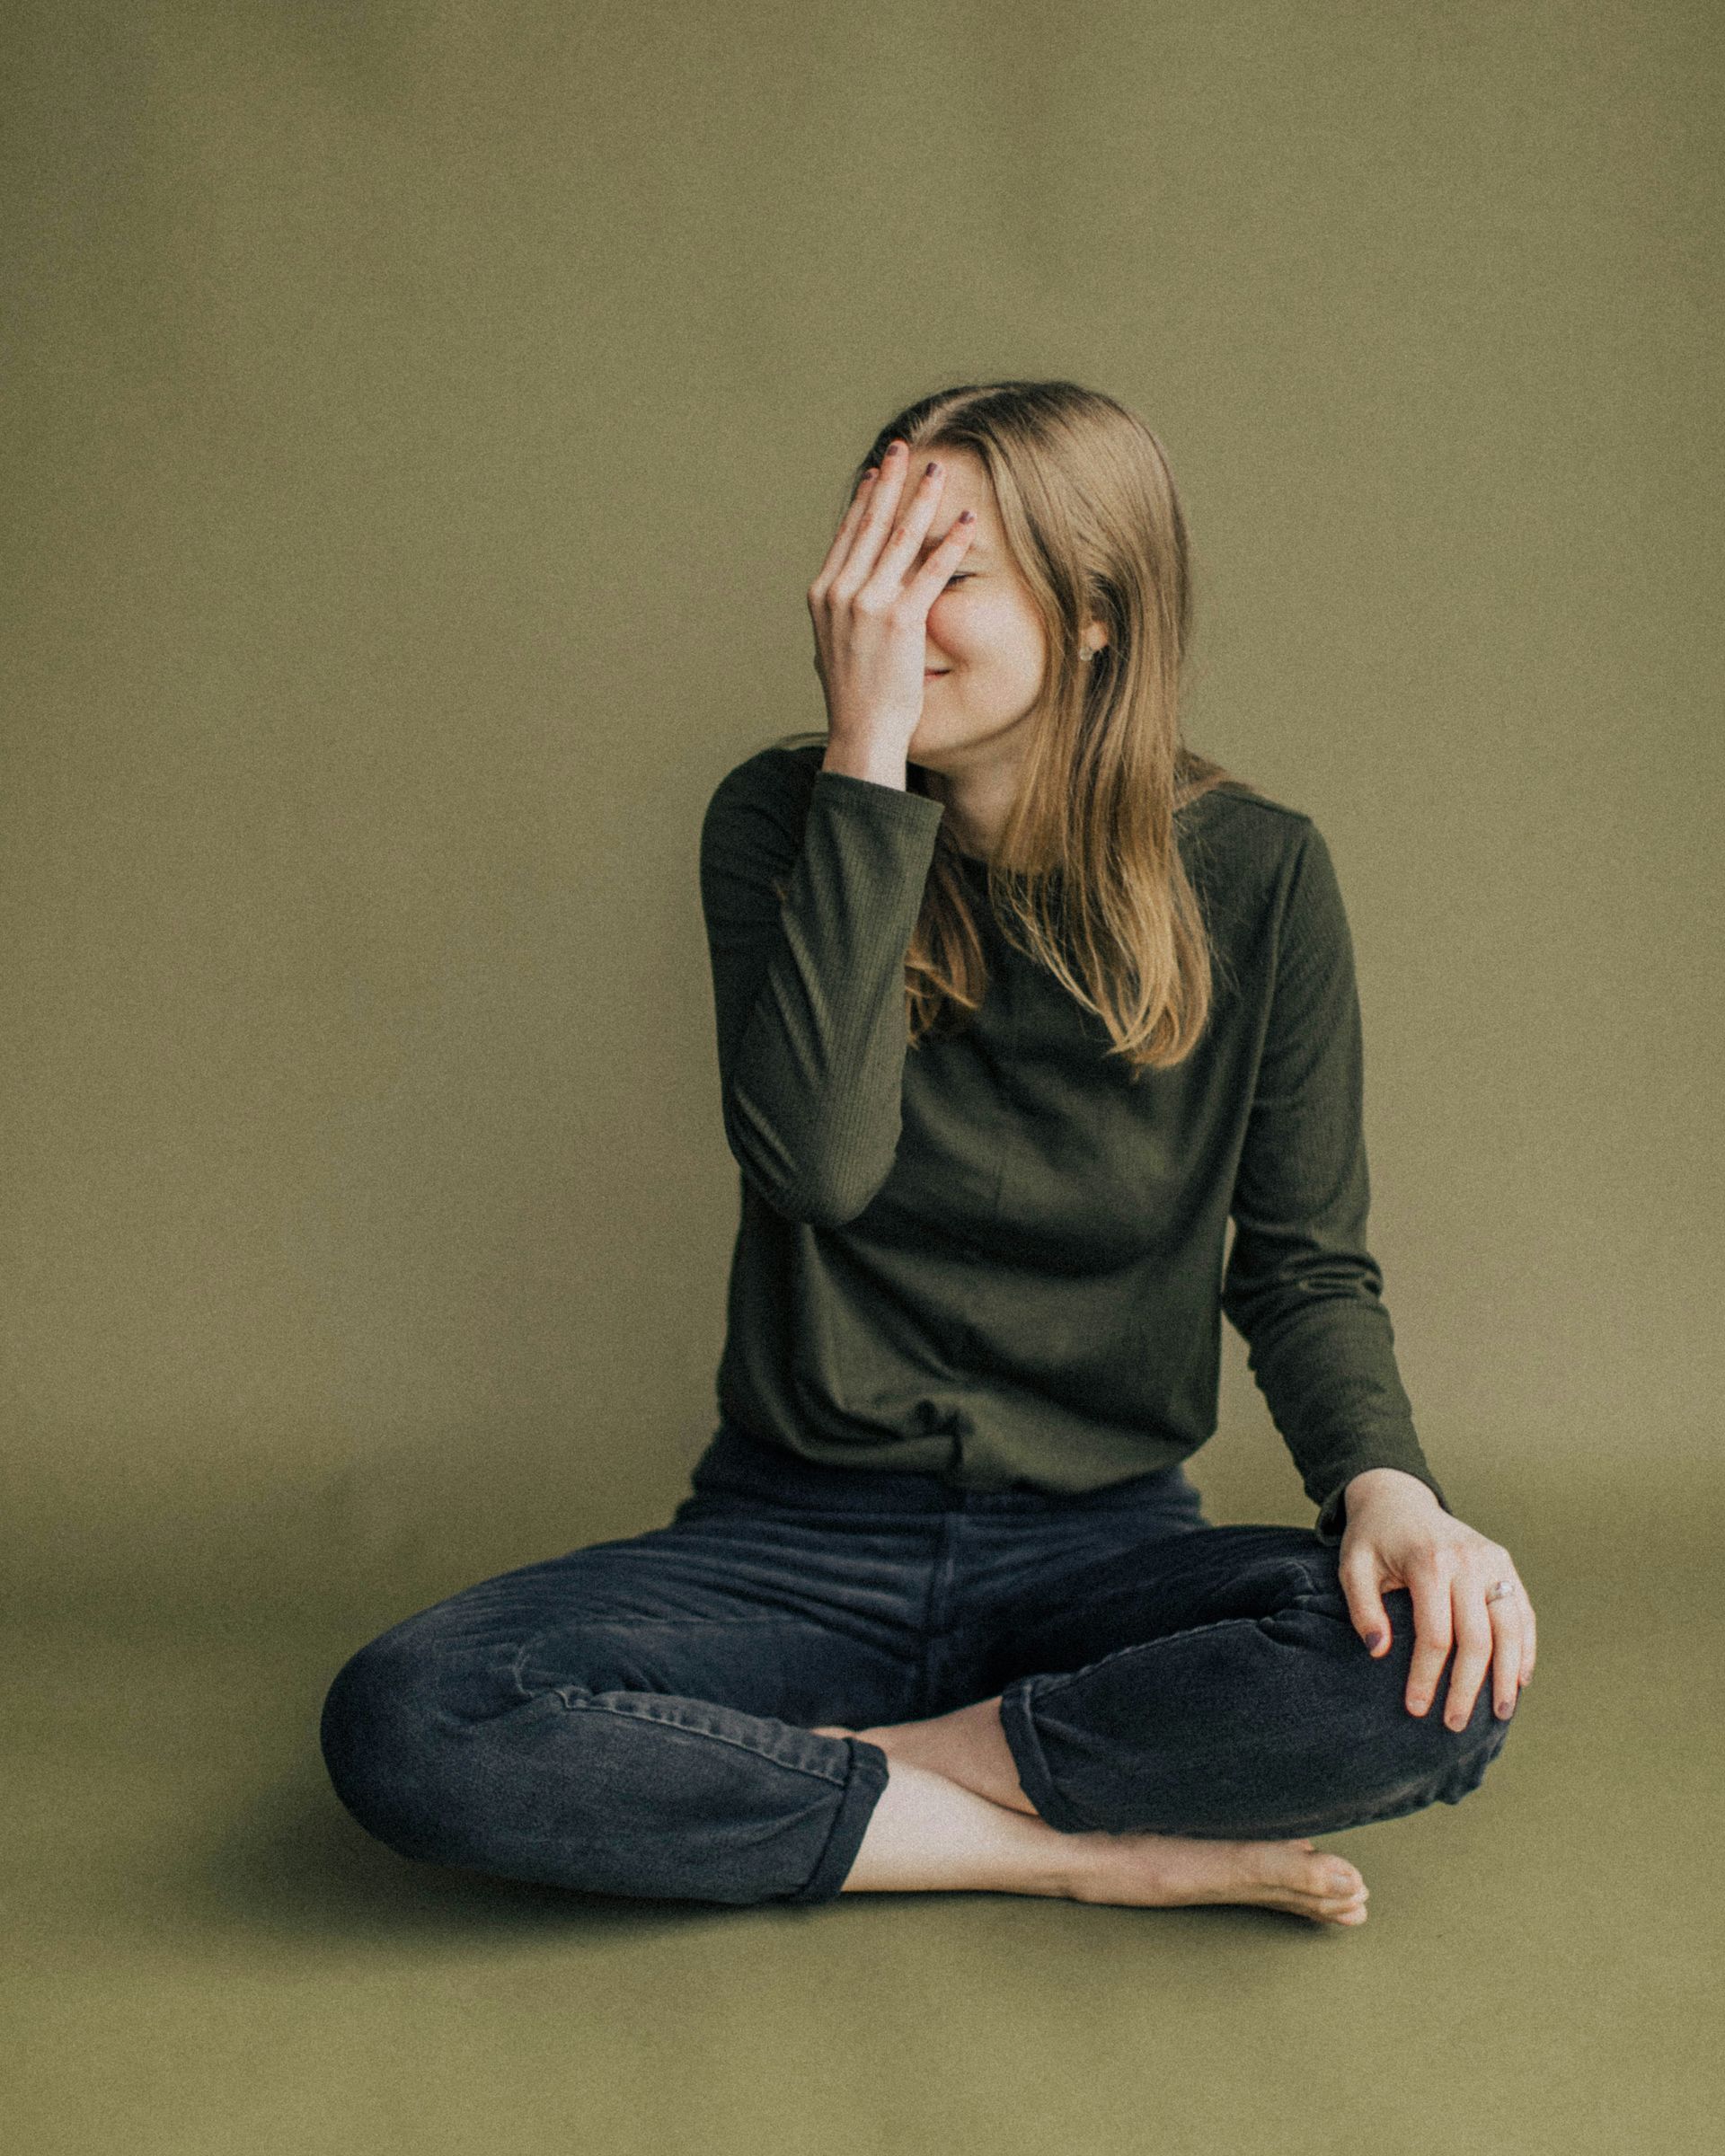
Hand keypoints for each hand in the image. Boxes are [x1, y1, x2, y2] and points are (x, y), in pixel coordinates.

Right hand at [806, 438, 976, 759]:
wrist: (861, 732)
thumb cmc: (856, 696)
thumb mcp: (837, 644)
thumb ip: (844, 611)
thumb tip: (852, 594)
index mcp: (824, 594)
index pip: (847, 534)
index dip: (864, 499)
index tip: (877, 472)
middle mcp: (841, 592)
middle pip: (871, 524)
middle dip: (889, 482)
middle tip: (903, 447)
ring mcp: (868, 605)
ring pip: (900, 538)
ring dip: (922, 499)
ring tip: (938, 471)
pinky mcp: (899, 621)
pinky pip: (931, 571)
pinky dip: (951, 543)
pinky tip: (967, 520)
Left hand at [1336, 1468, 1535, 1727]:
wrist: (1398, 1498)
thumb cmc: (1372, 1539)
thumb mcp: (1353, 1567)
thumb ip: (1362, 1609)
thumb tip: (1378, 1653)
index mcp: (1428, 1561)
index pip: (1435, 1635)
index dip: (1427, 1677)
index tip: (1417, 1709)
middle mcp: (1467, 1560)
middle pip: (1478, 1637)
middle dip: (1468, 1686)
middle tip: (1455, 1724)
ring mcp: (1491, 1560)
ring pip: (1510, 1627)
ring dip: (1508, 1674)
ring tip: (1499, 1712)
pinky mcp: (1504, 1562)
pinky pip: (1522, 1611)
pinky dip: (1525, 1647)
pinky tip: (1519, 1679)